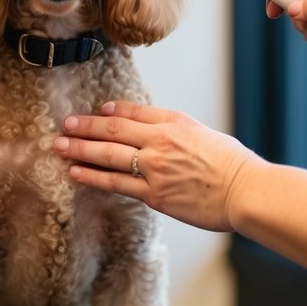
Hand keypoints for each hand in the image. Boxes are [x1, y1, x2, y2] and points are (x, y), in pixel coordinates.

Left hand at [54, 100, 259, 231]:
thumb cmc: (234, 167)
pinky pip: (116, 183)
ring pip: (108, 154)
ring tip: (59, 146)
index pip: (135, 112)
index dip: (113, 111)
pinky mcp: (154, 195)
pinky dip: (93, 177)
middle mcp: (161, 141)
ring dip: (80, 149)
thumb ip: (178, 132)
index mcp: (175, 123)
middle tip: (65, 125)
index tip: (98, 110)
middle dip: (85, 127)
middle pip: (114, 129)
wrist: (247, 192)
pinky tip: (76, 173)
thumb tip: (156, 133)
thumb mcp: (206, 135)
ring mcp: (155, 168)